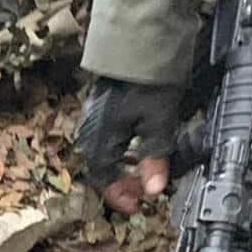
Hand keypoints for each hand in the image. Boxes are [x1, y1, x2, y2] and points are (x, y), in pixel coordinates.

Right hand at [75, 78, 182, 212]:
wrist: (140, 45)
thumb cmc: (147, 81)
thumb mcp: (159, 123)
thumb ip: (155, 159)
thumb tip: (154, 191)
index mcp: (101, 139)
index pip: (104, 178)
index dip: (120, 195)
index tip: (136, 206)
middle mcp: (92, 131)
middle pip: (101, 169)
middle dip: (121, 184)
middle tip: (141, 193)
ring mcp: (94, 118)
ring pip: (103, 154)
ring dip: (121, 169)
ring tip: (140, 174)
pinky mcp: (101, 108)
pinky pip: (105, 140)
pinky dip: (119, 152)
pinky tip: (134, 150)